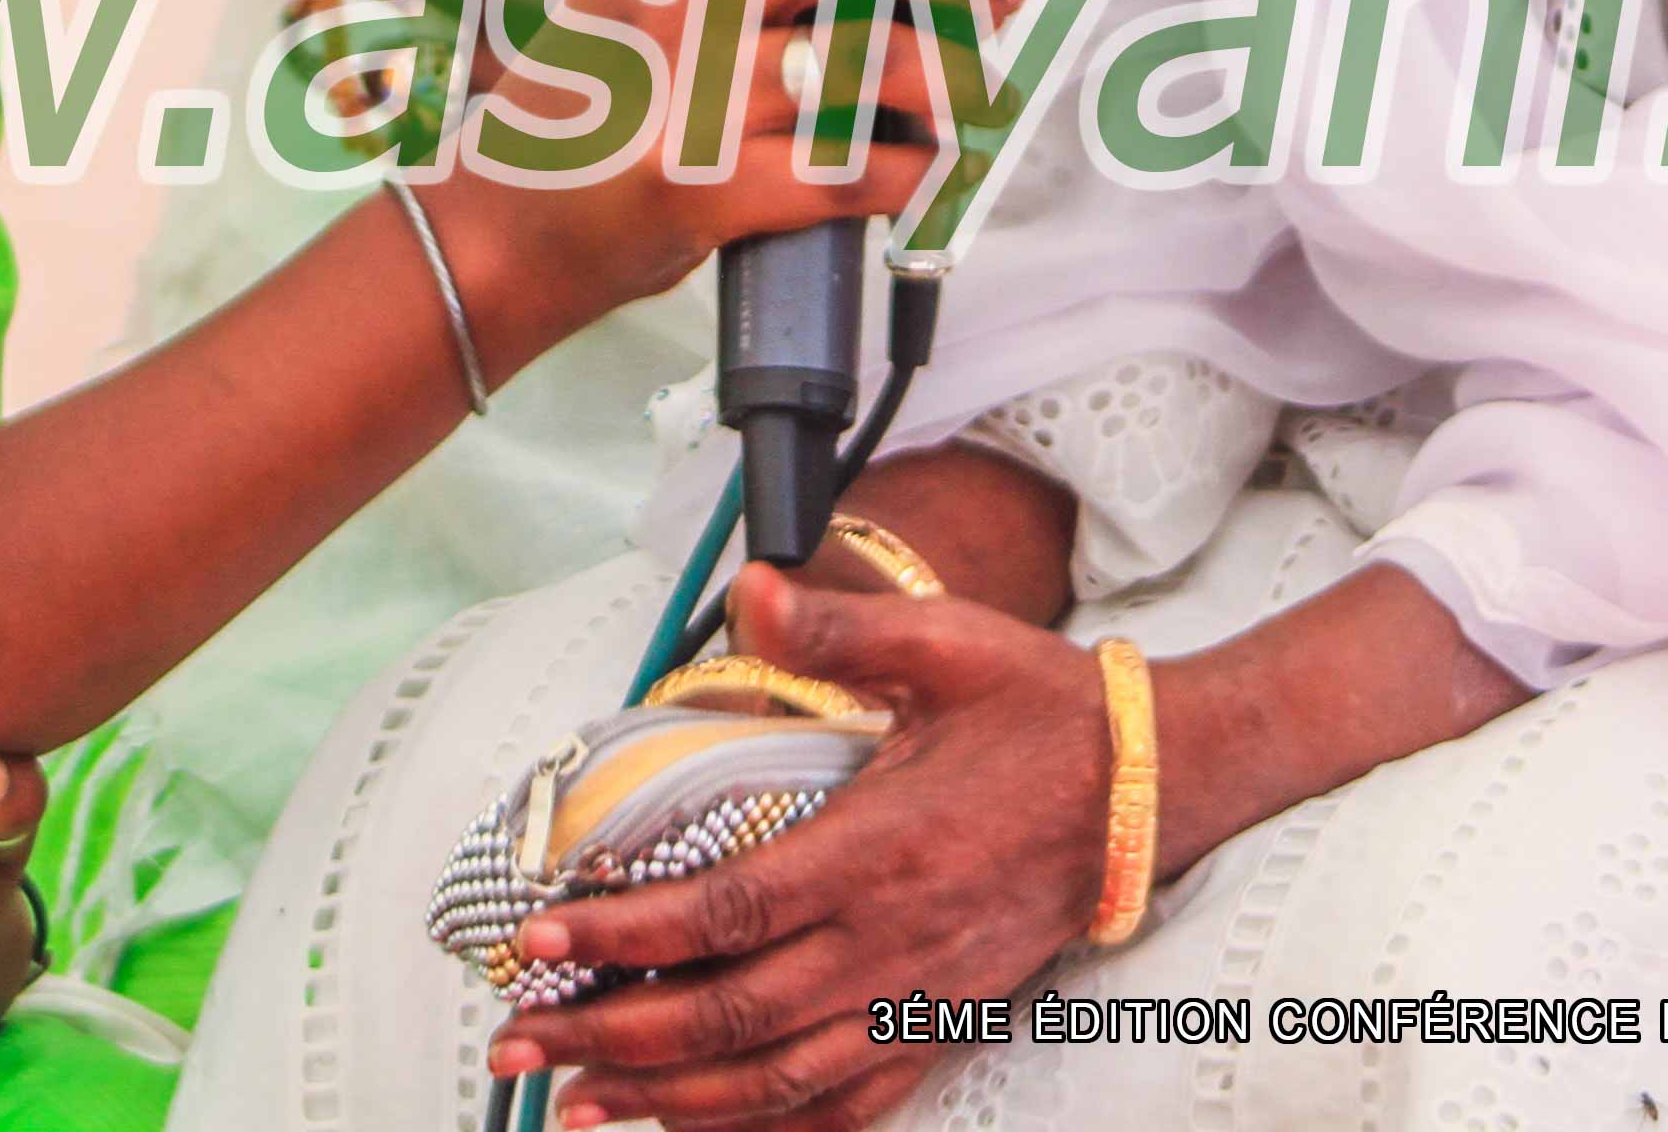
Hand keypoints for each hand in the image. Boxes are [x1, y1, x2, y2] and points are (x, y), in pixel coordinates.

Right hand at [417, 0, 951, 359]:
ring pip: (873, 61)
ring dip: (951, 86)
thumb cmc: (568, 125)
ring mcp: (692, 89)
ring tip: (975, 101)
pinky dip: (912, 175)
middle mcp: (676, 1)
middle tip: (997, 2)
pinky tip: (922, 174)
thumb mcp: (618, 10)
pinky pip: (853, 167)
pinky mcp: (707, 181)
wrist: (488, 240)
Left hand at [493, 565, 1113, 1127]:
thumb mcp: (946, 646)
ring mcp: (918, 999)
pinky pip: (846, 1105)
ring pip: (775, 1081)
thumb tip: (748, 589)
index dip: (627, 936)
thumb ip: (836, 632)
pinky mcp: (943, 1027)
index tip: (539, 940)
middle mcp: (891, 945)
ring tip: (575, 1106)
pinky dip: (768, 1131)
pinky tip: (700, 1129)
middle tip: (514, 1043)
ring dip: (667, 1100)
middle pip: (730, 1016)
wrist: (1153, 786)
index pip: (727, 912)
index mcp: (879, 851)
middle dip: (611, 1035)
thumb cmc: (1043, 710)